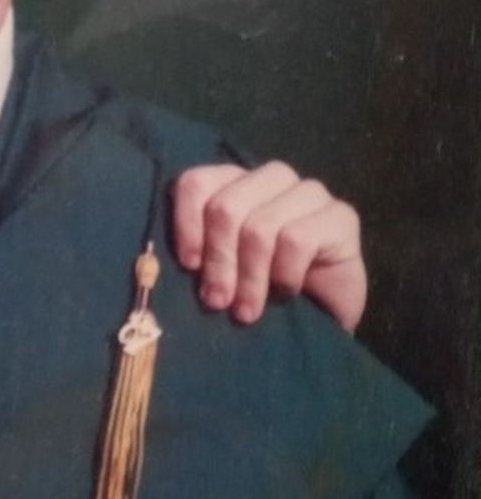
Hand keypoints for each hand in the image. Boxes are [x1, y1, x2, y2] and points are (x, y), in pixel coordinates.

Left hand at [172, 162, 365, 331]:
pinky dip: (284, 275)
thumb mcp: (218, 271)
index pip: (196, 183)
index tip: (188, 266)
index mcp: (233, 182)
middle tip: (217, 301)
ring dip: (249, 278)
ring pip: (260, 227)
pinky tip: (286, 293)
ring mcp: (308, 192)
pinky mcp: (341, 215)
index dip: (186, 224)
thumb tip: (158, 263)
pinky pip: (297, 239)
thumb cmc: (258, 292)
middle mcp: (270, 178)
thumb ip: (196, 255)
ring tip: (246, 310)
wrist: (320, 319)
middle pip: (225, 207)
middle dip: (218, 261)